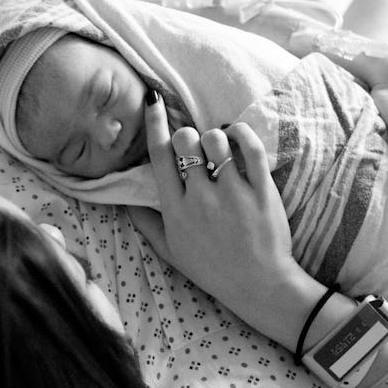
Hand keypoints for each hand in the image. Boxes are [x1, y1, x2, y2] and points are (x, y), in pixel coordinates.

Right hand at [129, 92, 308, 336]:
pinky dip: (242, 134)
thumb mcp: (170, 251)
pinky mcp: (262, 191)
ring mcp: (233, 194)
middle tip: (194, 146)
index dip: (155, 125)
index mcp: (175, 210)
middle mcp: (200, 198)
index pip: (159, 157)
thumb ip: (146, 224)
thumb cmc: (211, 269)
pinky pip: (250, 149)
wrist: (258, 285)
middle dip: (187, 135)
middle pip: (186, 142)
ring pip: (216, 141)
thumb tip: (125, 203)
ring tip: (219, 150)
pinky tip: (237, 137)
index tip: (153, 102)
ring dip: (214, 137)